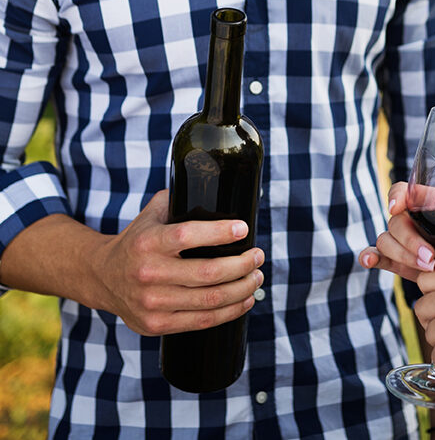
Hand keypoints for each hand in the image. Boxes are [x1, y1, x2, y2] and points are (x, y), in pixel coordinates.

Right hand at [91, 190, 264, 335]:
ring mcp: (151, 303)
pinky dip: (230, 311)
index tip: (244, 228)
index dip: (220, 233)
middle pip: (208, 273)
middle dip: (243, 264)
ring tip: (257, 277)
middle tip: (259, 256)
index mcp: (148, 241)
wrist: (101, 277)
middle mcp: (148, 273)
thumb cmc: (137, 240)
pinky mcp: (156, 325)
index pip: (188, 235)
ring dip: (243, 289)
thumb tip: (221, 183)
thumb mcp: (152, 214)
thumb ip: (180, 198)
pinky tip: (245, 299)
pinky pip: (202, 321)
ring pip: (210, 300)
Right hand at [358, 182, 434, 281]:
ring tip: (425, 270)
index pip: (405, 190)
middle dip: (410, 240)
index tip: (398, 207)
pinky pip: (379, 255)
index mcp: (431, 202)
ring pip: (387, 239)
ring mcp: (404, 239)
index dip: (397, 195)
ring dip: (400, 254)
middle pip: (396, 221)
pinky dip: (372, 257)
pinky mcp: (399, 259)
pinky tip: (370, 262)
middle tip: (431, 258)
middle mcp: (414, 218)